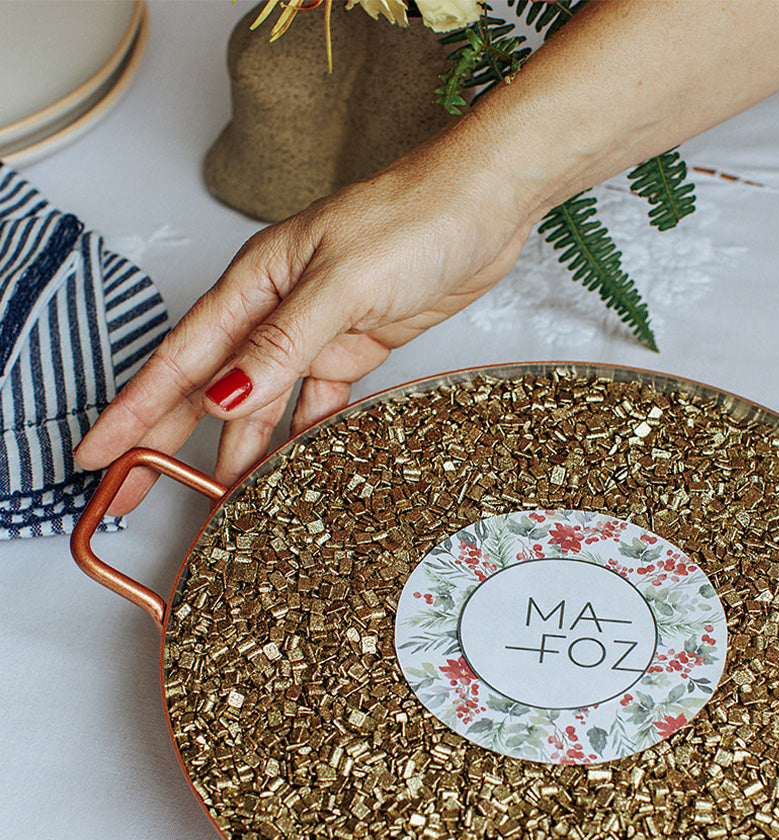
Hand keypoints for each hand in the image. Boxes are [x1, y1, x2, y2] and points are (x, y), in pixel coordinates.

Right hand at [74, 139, 532, 513]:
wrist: (483, 207)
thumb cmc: (412, 218)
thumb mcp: (339, 282)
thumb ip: (284, 343)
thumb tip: (226, 396)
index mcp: (255, 283)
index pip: (181, 358)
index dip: (136, 410)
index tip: (101, 453)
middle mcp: (276, 310)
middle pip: (211, 387)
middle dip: (170, 440)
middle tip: (135, 491)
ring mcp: (317, 331)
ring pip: (266, 403)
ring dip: (242, 449)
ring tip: (219, 500)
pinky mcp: (357, 345)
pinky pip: (319, 402)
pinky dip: (306, 434)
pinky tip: (294, 465)